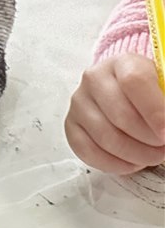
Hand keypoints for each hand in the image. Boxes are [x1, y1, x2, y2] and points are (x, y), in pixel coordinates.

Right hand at [65, 54, 164, 173]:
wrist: (124, 92)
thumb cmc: (148, 93)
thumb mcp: (163, 88)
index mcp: (122, 63)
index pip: (135, 81)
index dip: (154, 110)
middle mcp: (94, 78)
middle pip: (121, 115)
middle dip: (150, 139)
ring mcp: (79, 102)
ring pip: (107, 138)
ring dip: (137, 155)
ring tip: (154, 155)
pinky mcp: (71, 125)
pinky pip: (90, 152)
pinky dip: (116, 164)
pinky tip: (133, 161)